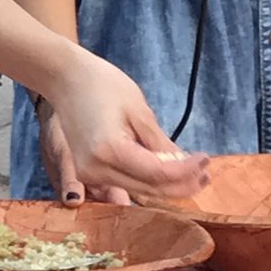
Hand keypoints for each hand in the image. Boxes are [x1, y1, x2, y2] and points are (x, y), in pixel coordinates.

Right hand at [41, 51, 208, 201]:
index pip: (158, 174)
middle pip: (150, 189)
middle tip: (205, 174)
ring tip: (194, 175)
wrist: (65, 79)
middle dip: (182, 184)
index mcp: (109, 151)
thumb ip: (160, 143)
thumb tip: (184, 166)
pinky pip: (125, 183)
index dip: (186, 171)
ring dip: (168, 186)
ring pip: (139, 191)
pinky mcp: (88, 173)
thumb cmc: (101, 85)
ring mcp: (89, 174)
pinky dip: (149, 180)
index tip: (205, 160)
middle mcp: (95, 170)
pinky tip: (168, 171)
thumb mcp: (139, 110)